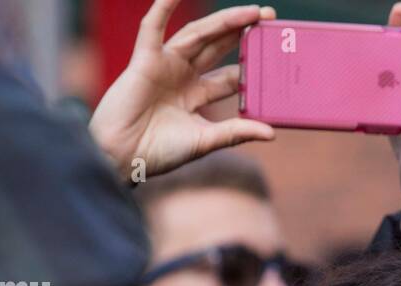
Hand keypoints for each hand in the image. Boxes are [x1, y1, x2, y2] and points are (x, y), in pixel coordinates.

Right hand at [89, 0, 275, 182]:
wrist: (123, 156)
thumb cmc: (160, 152)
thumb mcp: (205, 141)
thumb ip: (236, 133)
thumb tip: (272, 131)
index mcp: (197, 96)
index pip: (231, 76)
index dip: (252, 66)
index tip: (276, 57)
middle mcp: (183, 76)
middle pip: (218, 47)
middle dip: (242, 32)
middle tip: (269, 16)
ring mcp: (165, 65)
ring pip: (198, 35)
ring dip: (224, 21)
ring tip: (251, 12)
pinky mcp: (145, 59)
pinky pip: (152, 27)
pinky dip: (164, 7)